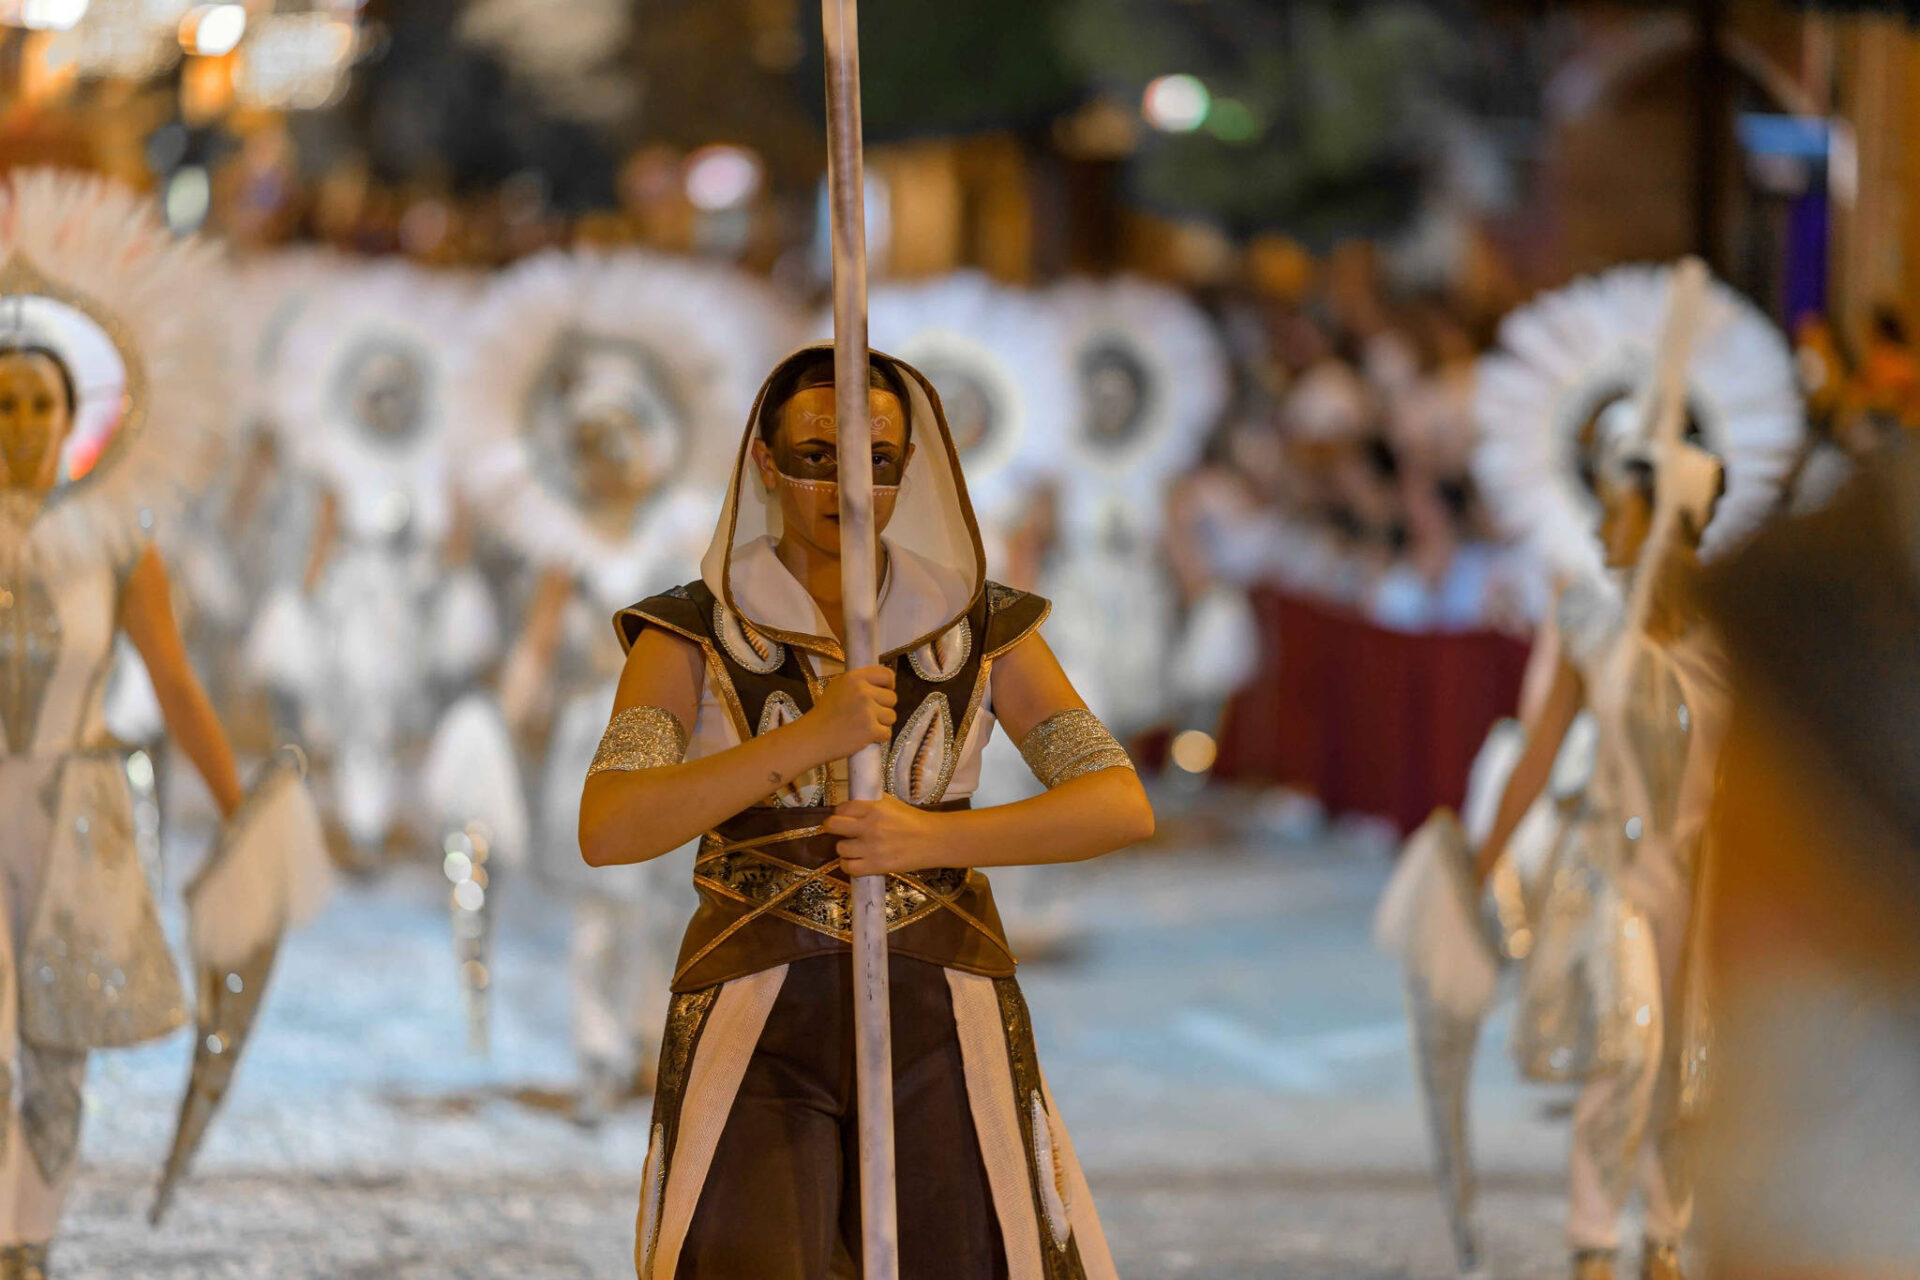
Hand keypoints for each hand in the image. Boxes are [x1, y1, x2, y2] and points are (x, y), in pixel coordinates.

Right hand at [800, 665, 895, 764]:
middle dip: (883, 707)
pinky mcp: (870, 730)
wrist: (813, 736)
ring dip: (882, 723)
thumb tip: (880, 683)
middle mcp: (863, 692)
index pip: (886, 675)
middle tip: (868, 713)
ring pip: (892, 716)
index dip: (889, 684)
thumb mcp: (838, 686)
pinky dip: (879, 736)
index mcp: (855, 678)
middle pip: (892, 698)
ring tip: (865, 725)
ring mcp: (868, 711)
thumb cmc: (824, 712)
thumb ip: (859, 682)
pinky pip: (887, 732)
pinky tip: (865, 736)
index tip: (884, 692)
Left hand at [826, 794, 940, 876]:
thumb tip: (852, 803)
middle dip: (832, 827)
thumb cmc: (913, 820)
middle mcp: (870, 827)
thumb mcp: (892, 803)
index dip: (840, 812)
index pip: (842, 808)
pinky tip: (854, 861)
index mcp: (874, 809)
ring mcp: (872, 848)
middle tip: (838, 830)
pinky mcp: (876, 866)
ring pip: (840, 848)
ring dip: (843, 848)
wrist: (933, 840)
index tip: (844, 816)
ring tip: (852, 848)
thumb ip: (871, 803)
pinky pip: (849, 867)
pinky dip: (848, 865)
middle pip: (833, 826)